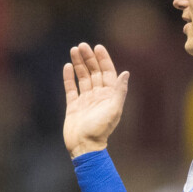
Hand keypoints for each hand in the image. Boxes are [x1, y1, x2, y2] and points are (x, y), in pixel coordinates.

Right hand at [62, 42, 129, 157]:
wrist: (84, 146)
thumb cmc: (101, 130)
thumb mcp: (114, 110)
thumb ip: (119, 91)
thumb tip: (125, 73)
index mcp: (109, 96)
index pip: (107, 73)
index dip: (103, 59)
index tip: (97, 47)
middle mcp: (97, 96)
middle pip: (94, 72)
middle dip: (89, 58)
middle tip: (82, 45)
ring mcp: (85, 101)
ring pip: (82, 78)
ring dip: (79, 64)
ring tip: (74, 50)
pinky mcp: (73, 106)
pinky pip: (71, 89)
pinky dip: (69, 78)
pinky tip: (67, 67)